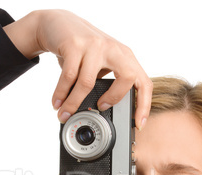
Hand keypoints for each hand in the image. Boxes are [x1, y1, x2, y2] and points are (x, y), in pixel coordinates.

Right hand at [3, 9, 152, 128]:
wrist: (58, 23)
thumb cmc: (82, 49)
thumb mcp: (102, 63)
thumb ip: (108, 83)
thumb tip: (104, 113)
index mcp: (124, 57)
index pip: (143, 82)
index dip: (144, 105)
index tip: (138, 124)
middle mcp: (113, 49)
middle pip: (127, 77)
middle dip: (115, 98)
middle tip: (99, 108)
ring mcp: (95, 45)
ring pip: (88, 82)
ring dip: (73, 103)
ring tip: (64, 114)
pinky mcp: (74, 44)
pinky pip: (69, 76)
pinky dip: (61, 93)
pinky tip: (57, 102)